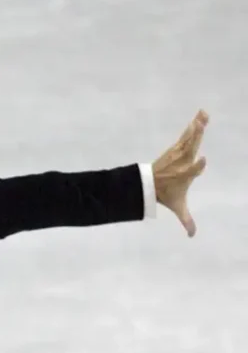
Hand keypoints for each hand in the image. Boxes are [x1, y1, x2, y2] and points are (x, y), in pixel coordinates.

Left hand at [152, 109, 208, 236]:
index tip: (204, 160)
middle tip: (201, 125)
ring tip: (203, 115)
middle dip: (195, 138)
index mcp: (184, 177)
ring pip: (188, 139)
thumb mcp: (177, 208)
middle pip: (190, 149)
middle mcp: (181, 163)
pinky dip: (193, 126)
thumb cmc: (167, 195)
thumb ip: (186, 220)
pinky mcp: (176, 148)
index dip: (197, 167)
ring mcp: (178, 154)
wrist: (149, 184)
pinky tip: (199, 117)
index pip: (192, 171)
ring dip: (196, 127)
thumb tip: (192, 237)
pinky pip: (186, 136)